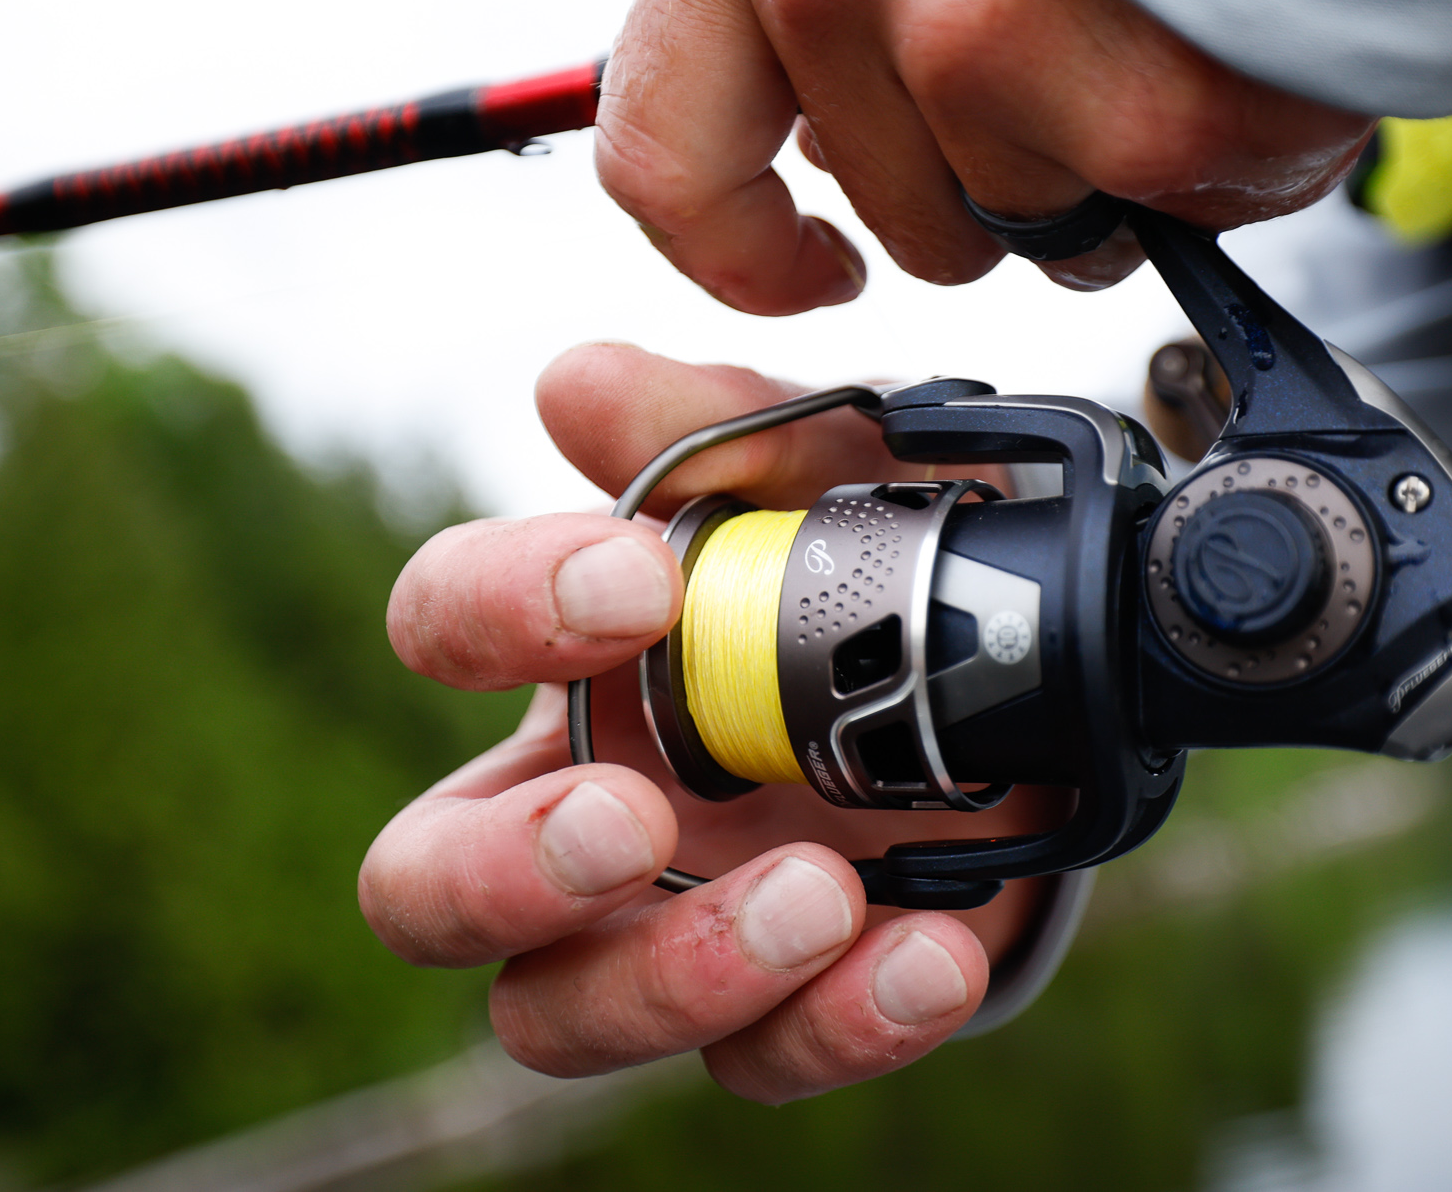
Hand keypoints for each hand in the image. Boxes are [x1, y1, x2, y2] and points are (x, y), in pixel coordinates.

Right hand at [361, 344, 1060, 1101]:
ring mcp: (673, 925)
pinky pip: (762, 1065)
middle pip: (420, 891)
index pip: (441, 628)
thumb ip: (720, 429)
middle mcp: (585, 807)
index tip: (636, 583)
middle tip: (633, 817)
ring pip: (558, 1017)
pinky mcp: (787, 1009)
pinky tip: (931, 953)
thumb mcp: (836, 476)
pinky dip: (842, 1024)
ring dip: (677, 971)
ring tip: (823, 893)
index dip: (498, 607)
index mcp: (575, 658)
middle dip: (504, 869)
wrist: (1031, 688)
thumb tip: (575, 385)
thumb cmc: (887, 576)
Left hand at [596, 0, 1374, 312]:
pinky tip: (1263, 21)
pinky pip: (1194, 199)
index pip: (667, 155)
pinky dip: (1243, 144)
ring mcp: (999, 44)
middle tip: (1081, 71)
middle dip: (992, 178)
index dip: (742, 252)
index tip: (815, 269)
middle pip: (901, 210)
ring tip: (1184, 0)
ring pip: (1047, 217)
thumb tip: (832, 123)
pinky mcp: (1155, 99)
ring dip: (1123, 151)